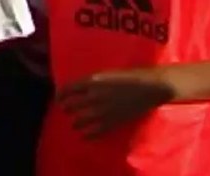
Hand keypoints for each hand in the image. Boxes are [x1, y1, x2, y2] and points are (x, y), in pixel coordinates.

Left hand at [57, 69, 174, 138]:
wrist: (151, 86)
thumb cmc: (130, 75)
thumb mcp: (107, 72)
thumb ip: (93, 80)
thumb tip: (80, 87)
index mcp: (92, 80)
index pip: (68, 89)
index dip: (60, 94)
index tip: (58, 98)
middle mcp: (94, 95)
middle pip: (72, 105)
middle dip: (66, 108)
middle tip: (65, 110)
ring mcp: (103, 110)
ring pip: (81, 119)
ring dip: (76, 123)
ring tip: (74, 124)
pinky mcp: (114, 121)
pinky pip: (97, 130)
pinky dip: (88, 134)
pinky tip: (84, 137)